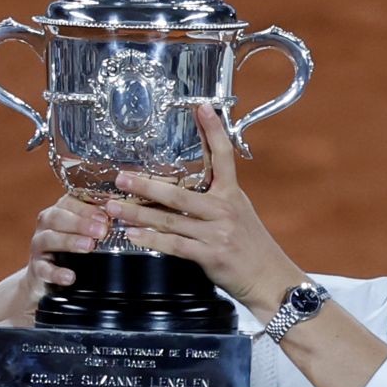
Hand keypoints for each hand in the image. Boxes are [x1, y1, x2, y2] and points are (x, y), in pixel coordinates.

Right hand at [25, 195, 108, 299]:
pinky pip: (43, 269)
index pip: (69, 201)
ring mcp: (39, 246)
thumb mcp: (86, 232)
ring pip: (48, 239)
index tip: (106, 214)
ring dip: (70, 241)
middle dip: (81, 222)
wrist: (48, 277)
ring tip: (89, 246)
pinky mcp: (37, 268)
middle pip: (57, 217)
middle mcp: (47, 225)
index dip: (87, 208)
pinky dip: (56, 273)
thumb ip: (100, 221)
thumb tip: (128, 213)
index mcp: (60, 211)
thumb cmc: (74, 248)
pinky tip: (70, 276)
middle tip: (102, 230)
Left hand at [104, 104, 305, 317]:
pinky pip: (175, 245)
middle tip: (122, 178)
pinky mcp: (212, 255)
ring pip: (171, 220)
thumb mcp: (240, 215)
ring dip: (139, 214)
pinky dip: (152, 240)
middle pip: (180, 193)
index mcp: (234, 195)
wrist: (270, 279)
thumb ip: (216, 200)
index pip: (224, 156)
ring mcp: (218, 233)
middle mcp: (225, 210)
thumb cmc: (252, 248)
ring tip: (115, 208)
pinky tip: (134, 236)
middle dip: (147, 185)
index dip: (213, 131)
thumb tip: (184, 190)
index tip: (202, 108)